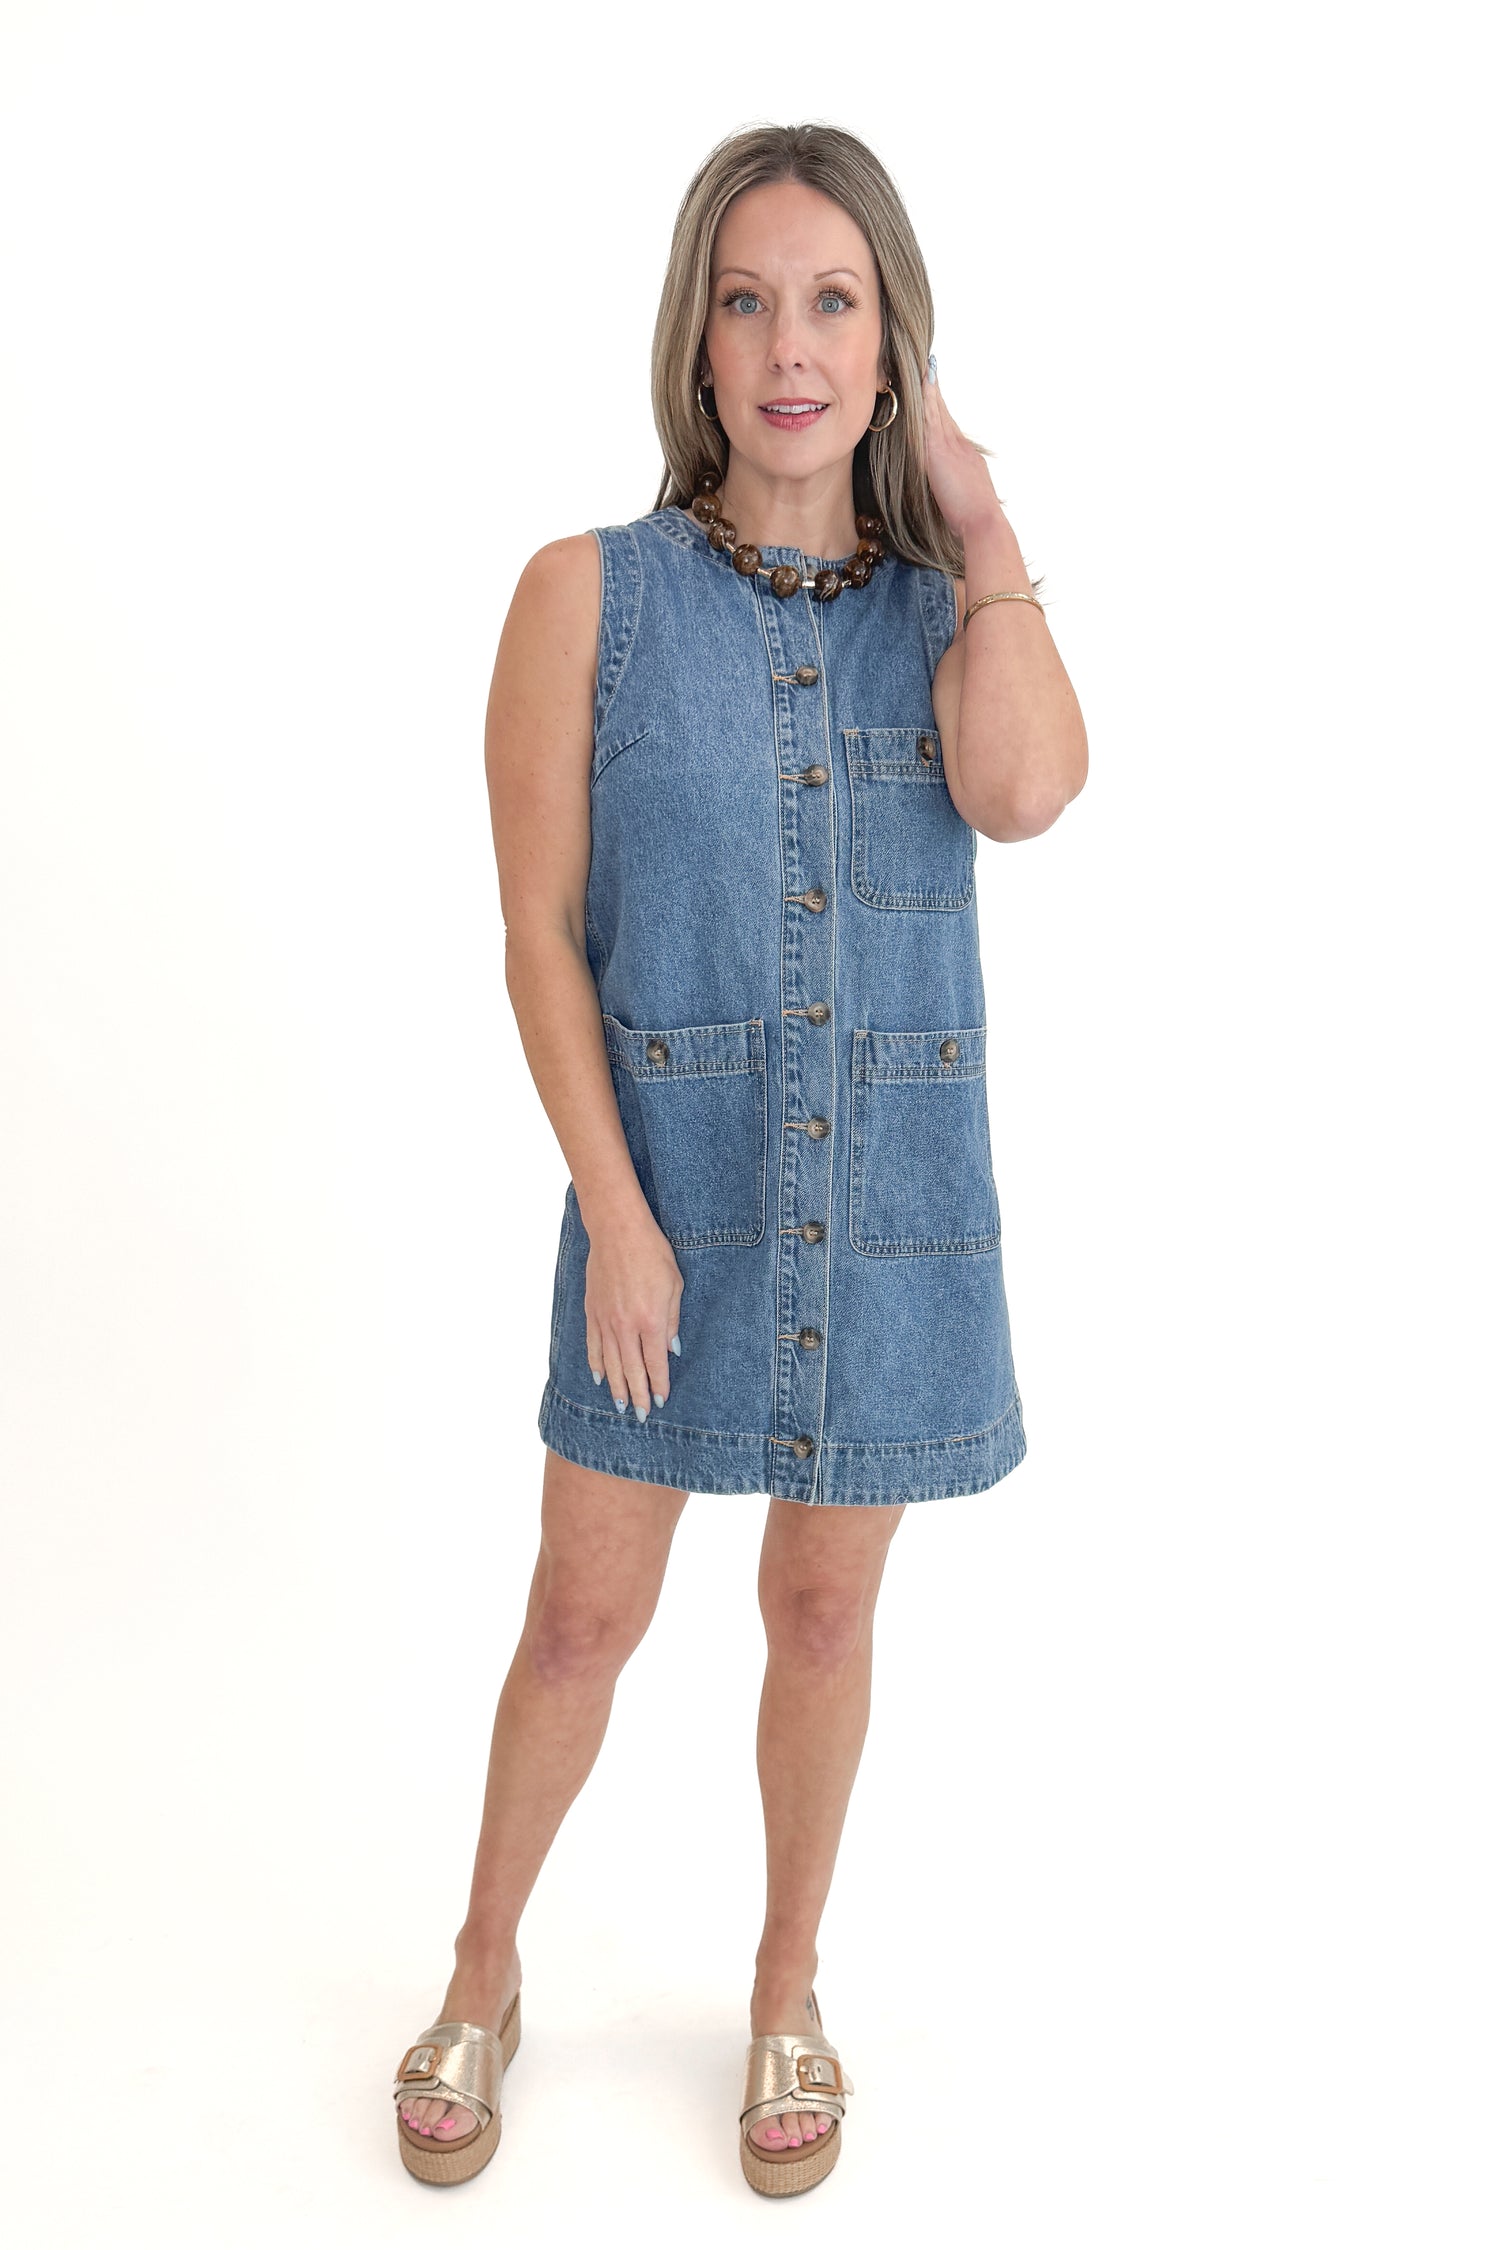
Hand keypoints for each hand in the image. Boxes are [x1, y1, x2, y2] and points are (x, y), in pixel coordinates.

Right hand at [584, 1205, 682, 1419]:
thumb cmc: (652, 1254)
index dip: (658, 1385)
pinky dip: (596, 1364)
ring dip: (616, 1387)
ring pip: (609, 1363)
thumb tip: (671, 1350)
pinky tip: (599, 1378)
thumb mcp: (675, 1285)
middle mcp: (625, 1326)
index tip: (660, 1402)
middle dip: (637, 1395)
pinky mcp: (592, 1311)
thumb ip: (673, 1320)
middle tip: (640, 1416)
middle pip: (631, 1370)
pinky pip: (593, 1345)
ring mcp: (605, 1320)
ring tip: (621, 1406)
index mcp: (650, 1320)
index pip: (655, 1363)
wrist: (618, 1231)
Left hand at [921, 354, 1004, 542]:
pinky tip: (918, 386)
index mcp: (966, 456)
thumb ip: (957, 488)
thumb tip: (951, 490)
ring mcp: (950, 446)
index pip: (949, 426)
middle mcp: (960, 445)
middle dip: (934, 390)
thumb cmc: (974, 520)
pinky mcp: (938, 451)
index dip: (941, 408)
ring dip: (929, 388)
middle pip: (943, 412)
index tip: (935, 391)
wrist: (983, 521)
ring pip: (936, 410)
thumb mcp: (967, 498)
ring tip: (922, 366)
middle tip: (928, 366)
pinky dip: (925, 400)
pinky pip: (928, 419)